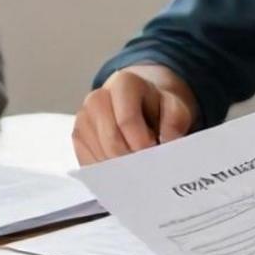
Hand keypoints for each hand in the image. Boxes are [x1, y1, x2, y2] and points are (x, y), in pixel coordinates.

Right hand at [72, 67, 196, 164]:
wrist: (143, 103)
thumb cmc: (159, 106)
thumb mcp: (176, 107)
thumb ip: (175, 121)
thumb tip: (166, 141)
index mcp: (123, 83)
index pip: (127, 120)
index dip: (142, 143)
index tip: (155, 154)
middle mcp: (97, 97)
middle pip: (111, 141)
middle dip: (132, 160)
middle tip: (148, 167)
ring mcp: (84, 117)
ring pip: (99, 155)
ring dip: (120, 168)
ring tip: (138, 165)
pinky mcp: (78, 136)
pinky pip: (89, 163)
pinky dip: (108, 172)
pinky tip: (123, 168)